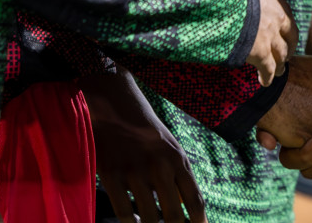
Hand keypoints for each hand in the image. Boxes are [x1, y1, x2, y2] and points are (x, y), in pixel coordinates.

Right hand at [82, 70, 205, 222]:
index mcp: (177, 159)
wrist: (113, 101)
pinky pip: (123, 211)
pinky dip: (128, 222)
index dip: (199, 222)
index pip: (194, 200)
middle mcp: (159, 167)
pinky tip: (131, 220)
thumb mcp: (168, 145)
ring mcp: (135, 171)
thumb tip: (183, 210)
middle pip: (173, 216)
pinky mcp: (111, 174)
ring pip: (148, 219)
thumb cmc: (143, 126)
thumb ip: (176, 174)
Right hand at [246, 0, 298, 85]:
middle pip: (288, 35)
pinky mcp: (260, 53)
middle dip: (288, 46)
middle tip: (286, 54)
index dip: (285, 24)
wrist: (223, 3)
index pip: (284, 11)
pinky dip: (267, 77)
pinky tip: (265, 82)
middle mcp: (275, 16)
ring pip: (281, 54)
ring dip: (281, 63)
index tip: (284, 30)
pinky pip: (268, 69)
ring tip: (279, 71)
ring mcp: (270, 35)